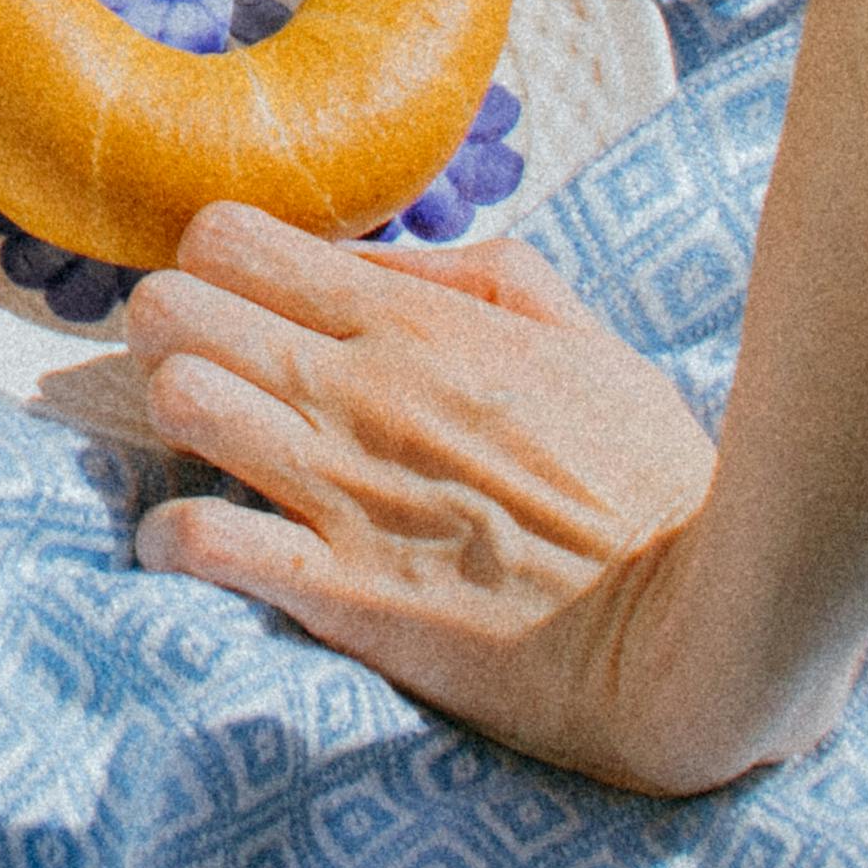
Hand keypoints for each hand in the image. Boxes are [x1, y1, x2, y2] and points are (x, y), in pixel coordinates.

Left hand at [121, 206, 818, 791]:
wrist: (700, 631)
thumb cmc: (651, 485)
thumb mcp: (582, 339)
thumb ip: (473, 276)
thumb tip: (369, 260)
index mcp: (415, 322)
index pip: (230, 237)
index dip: (208, 264)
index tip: (231, 302)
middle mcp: (362, 390)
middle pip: (175, 307)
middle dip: (167, 331)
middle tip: (205, 373)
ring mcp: (345, 489)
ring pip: (180, 401)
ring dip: (172, 422)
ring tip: (209, 452)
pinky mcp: (342, 593)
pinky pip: (204, 542)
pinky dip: (174, 541)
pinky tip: (198, 545)